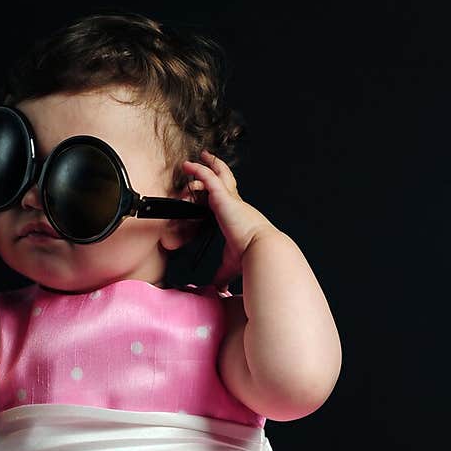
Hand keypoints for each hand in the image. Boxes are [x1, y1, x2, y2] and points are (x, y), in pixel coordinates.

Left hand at [181, 151, 280, 291]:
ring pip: (217, 175)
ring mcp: (231, 199)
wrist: (262, 249)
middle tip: (207, 159)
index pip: (227, 199)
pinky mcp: (224, 197)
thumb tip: (219, 290)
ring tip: (192, 161)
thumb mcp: (231, 265)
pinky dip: (198, 170)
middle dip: (216, 169)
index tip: (209, 190)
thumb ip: (222, 275)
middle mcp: (236, 204)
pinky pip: (208, 178)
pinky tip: (188, 165)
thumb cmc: (251, 256)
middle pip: (225, 180)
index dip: (218, 192)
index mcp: (238, 216)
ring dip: (204, 167)